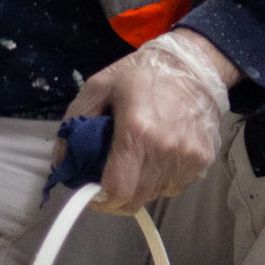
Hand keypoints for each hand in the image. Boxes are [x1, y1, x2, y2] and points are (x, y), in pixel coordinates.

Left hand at [62, 29, 238, 213]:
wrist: (194, 64)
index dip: (102, 200)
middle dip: (118, 197)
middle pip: (136, 199)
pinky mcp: (202, 159)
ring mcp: (188, 156)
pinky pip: (176, 186)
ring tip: (138, 159)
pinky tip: (159, 155)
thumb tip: (61, 161)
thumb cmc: (143, 72)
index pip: (117, 190)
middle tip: (111, 181)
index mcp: (137, 130)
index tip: (95, 194)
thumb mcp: (98, 86)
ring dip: (141, 186)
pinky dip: (162, 179)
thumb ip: (75, 122)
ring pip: (156, 194)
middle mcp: (165, 149)